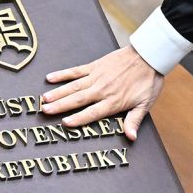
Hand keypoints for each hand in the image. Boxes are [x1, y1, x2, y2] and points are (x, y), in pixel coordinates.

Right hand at [40, 44, 163, 140]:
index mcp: (113, 101)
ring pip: (73, 86)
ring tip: (44, 99)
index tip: (65, 123)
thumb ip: (134, 120)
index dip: (79, 119)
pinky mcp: (95, 66)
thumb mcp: (145, 104)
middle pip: (78, 100)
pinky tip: (50, 78)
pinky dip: (63, 74)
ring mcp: (97, 76)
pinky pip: (76, 71)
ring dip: (58, 93)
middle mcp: (102, 90)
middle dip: (61, 106)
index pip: (92, 113)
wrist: (148, 55)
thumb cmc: (148, 81)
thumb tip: (131, 137)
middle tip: (44, 111)